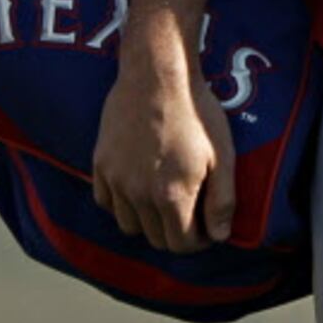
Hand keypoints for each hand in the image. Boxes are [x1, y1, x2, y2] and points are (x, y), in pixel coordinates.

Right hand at [90, 43, 234, 252]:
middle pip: (155, 239)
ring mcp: (115, 181)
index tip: (208, 227)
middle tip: (192, 212)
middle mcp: (138, 196)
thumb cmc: (197, 114)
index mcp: (171, 197)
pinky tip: (140, 188)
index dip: (200, 241)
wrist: (157, 78)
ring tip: (166, 200)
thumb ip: (222, 201)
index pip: (181, 244)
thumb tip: (220, 236)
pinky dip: (122, 204)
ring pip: (129, 225)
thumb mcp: (223, 156)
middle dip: (177, 232)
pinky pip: (106, 202)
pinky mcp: (100, 165)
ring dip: (150, 222)